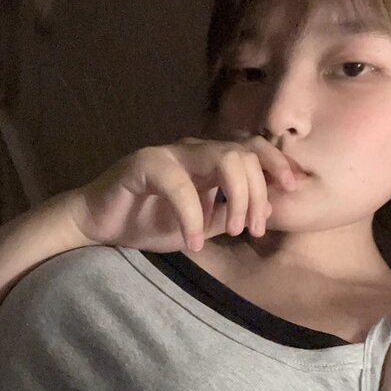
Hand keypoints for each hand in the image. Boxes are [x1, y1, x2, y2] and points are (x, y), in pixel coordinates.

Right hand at [64, 135, 300, 252]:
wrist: (97, 225)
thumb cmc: (146, 222)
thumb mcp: (200, 225)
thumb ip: (228, 214)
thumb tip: (266, 211)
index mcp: (208, 159)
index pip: (253, 148)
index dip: (277, 164)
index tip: (293, 191)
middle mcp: (192, 149)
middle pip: (245, 153)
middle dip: (259, 192)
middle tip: (252, 229)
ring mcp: (169, 154)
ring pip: (222, 158)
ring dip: (236, 198)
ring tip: (232, 231)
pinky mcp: (144, 165)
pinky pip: (180, 184)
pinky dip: (192, 216)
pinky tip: (193, 242)